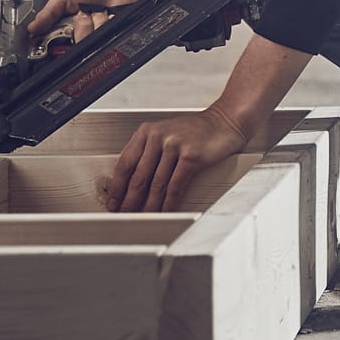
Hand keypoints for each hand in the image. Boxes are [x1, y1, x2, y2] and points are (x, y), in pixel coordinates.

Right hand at [31, 0, 154, 43]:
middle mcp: (79, 40)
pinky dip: (107, 24)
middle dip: (81, 27)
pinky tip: (108, 17)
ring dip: (95, 22)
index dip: (55, 44)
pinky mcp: (110, 42)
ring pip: (91, 42)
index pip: (54, 49)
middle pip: (75, 48)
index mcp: (64, 33)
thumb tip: (32, 28)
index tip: (59, 32)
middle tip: (84, 13)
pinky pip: (107, 40)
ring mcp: (95, 42)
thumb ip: (47, 13)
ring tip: (97, 12)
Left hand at [102, 108, 250, 211]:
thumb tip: (134, 184)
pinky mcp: (191, 156)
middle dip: (129, 200)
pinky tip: (166, 211)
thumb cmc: (197, 131)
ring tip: (144, 218)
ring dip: (149, 206)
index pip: (124, 163)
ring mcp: (175, 146)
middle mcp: (158, 137)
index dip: (117, 186)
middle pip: (138, 177)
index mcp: (147, 132)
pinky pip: (176, 186)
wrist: (226, 121)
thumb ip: (149, 153)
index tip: (113, 201)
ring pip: (157, 184)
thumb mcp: (167, 134)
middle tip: (124, 215)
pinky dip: (169, 203)